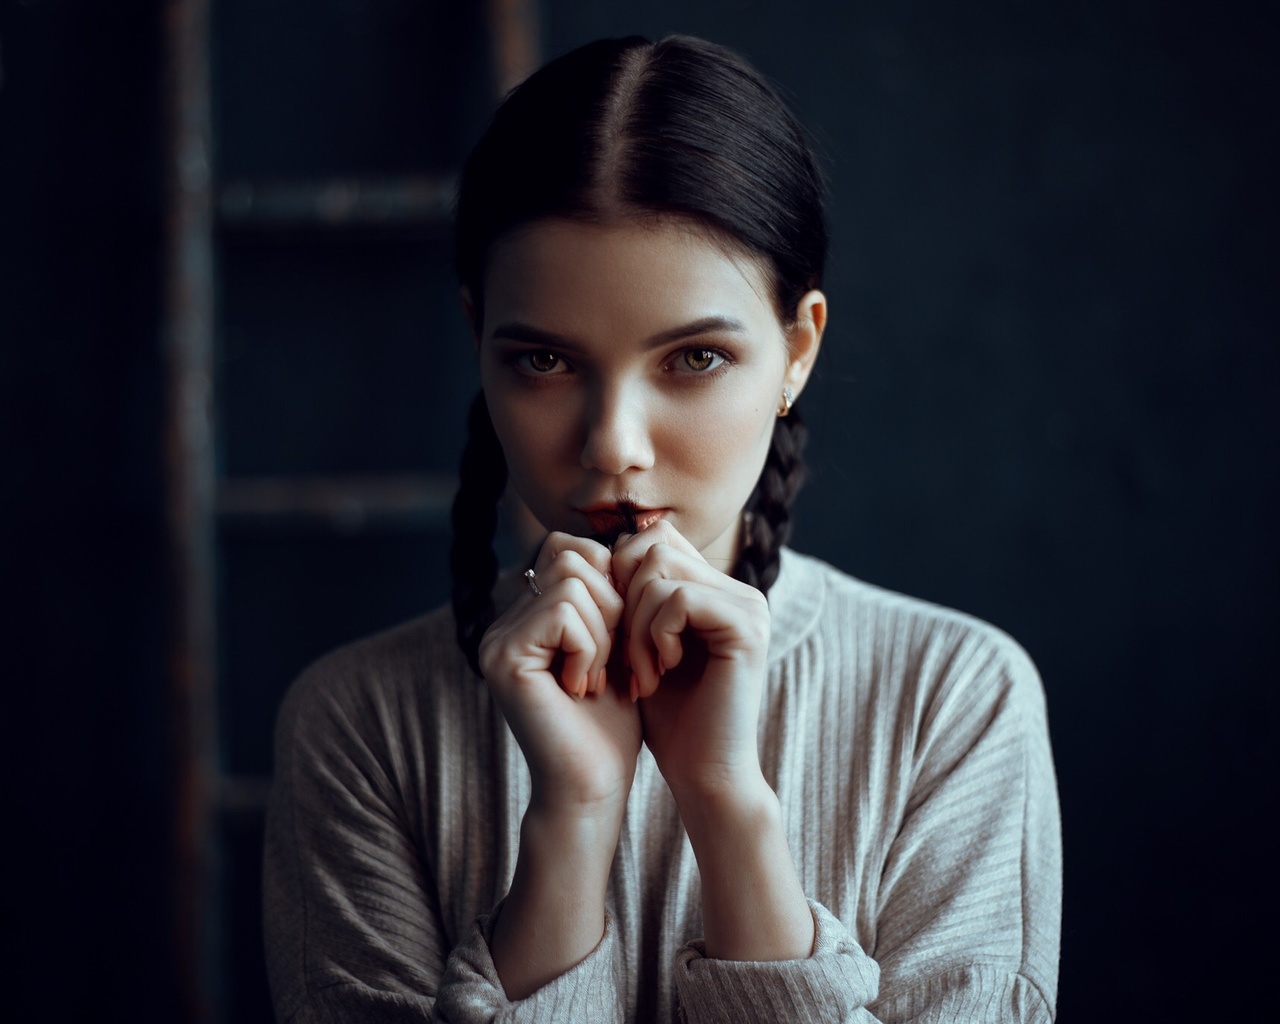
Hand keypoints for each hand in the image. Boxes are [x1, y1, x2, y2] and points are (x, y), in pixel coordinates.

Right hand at [479, 532, 641, 817]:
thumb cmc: (612, 724)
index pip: (571, 548)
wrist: (593, 786)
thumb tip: (629, 536)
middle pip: (570, 553)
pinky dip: (590, 645)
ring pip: (571, 579)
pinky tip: (584, 687)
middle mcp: (503, 623)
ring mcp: (497, 639)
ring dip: (604, 629)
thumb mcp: (618, 644)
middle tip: (615, 659)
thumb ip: (610, 594)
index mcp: (527, 616)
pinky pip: (562, 610)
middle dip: (612, 601)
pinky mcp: (504, 657)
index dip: (613, 581)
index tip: (625, 637)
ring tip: (599, 677)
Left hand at [610, 520, 772, 801]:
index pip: (653, 539)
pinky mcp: (747, 626)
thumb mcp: (641, 647)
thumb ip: (632, 598)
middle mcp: (740, 591)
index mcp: (718, 591)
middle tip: (626, 659)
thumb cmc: (669, 718)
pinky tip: (662, 673)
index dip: (619, 580)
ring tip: (643, 672)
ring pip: (660, 568)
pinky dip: (655, 635)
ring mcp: (749, 606)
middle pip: (653, 545)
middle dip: (624, 601)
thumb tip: (595, 551)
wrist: (703, 774)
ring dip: (636, 623)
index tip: (614, 637)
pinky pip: (679, 598)